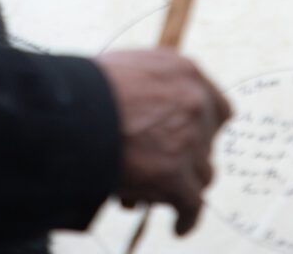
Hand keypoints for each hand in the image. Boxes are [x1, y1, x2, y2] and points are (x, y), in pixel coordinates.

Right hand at [95, 48, 231, 235]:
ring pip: (202, 174)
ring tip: (164, 192)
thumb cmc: (91, 85)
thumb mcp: (130, 66)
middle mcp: (196, 105)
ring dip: (185, 182)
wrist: (75, 109)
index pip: (218, 106)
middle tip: (166, 162)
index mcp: (186, 73)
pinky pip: (192, 206)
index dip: (205, 124)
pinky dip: (185, 218)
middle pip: (207, 142)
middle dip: (188, 153)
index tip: (193, 135)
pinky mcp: (176, 177)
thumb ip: (154, 84)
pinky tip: (178, 226)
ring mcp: (190, 142)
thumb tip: (154, 102)